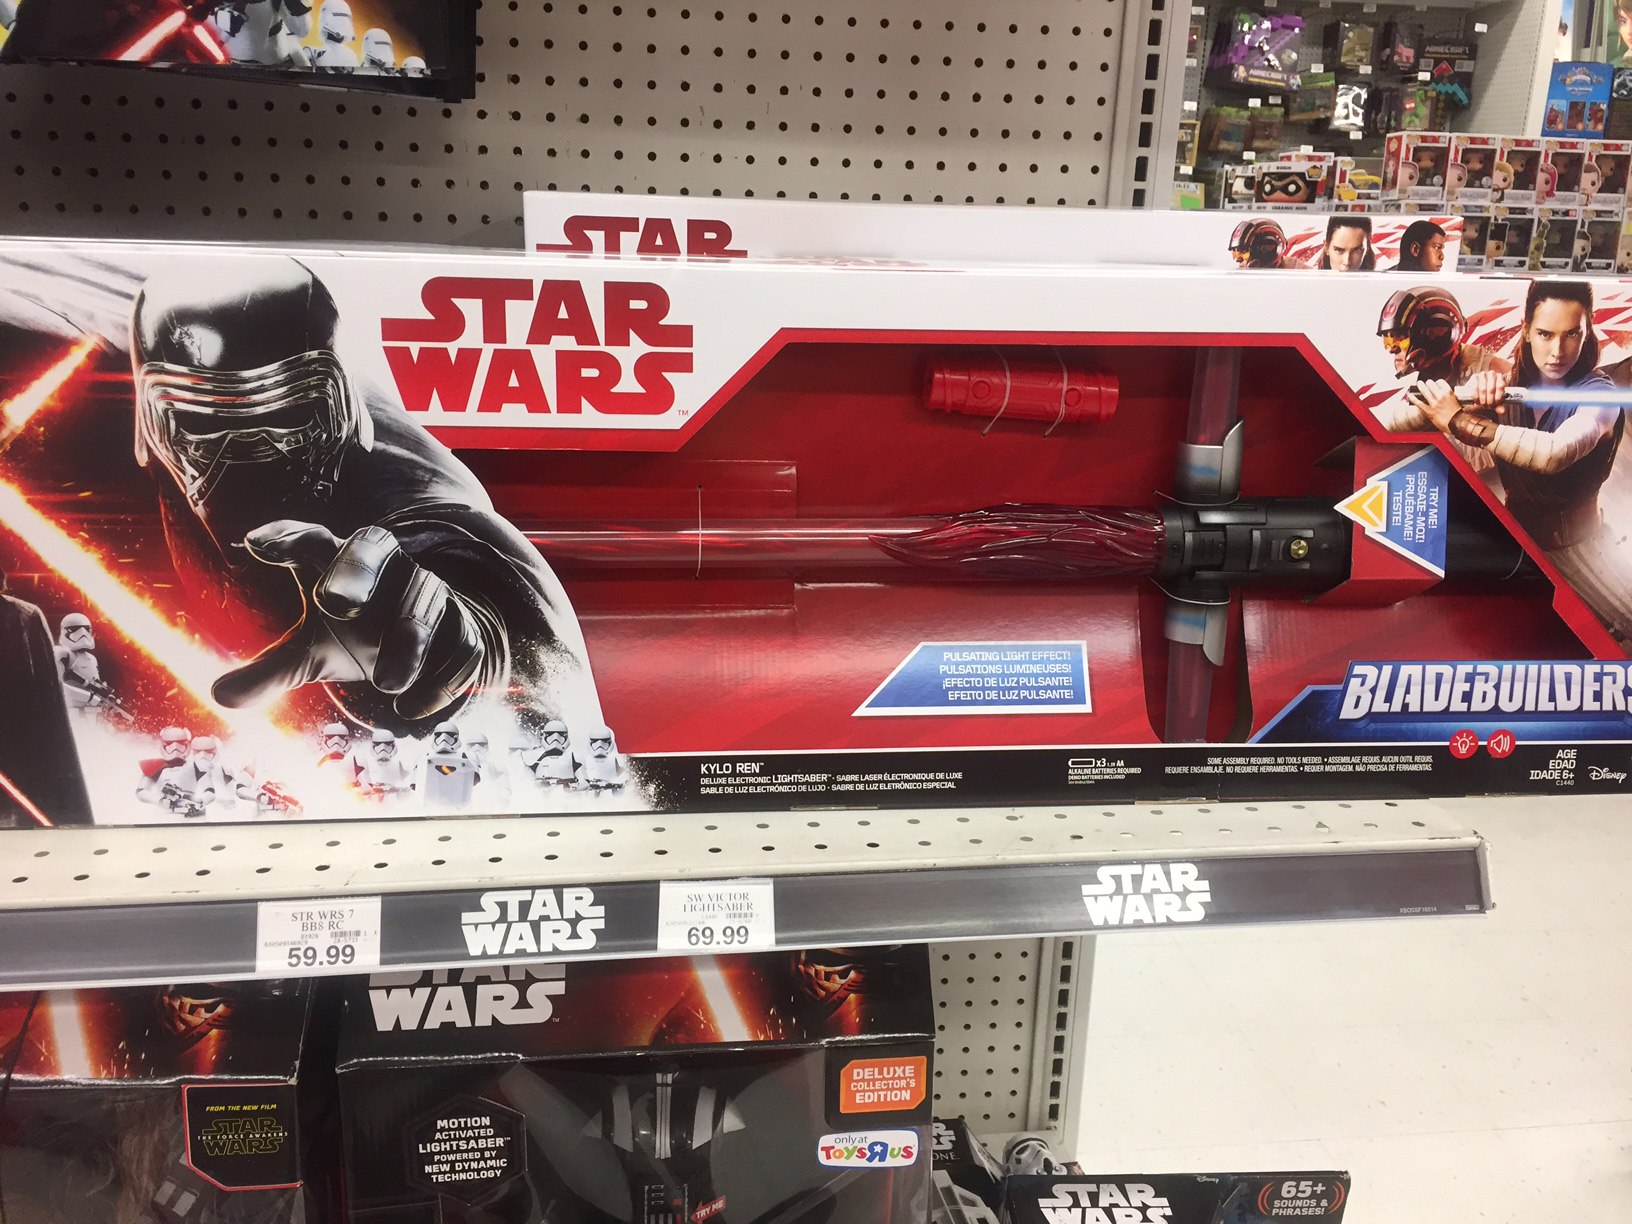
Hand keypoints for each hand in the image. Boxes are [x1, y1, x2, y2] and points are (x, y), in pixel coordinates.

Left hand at [213, 520, 486, 720]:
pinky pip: (462, 648)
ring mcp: (428, 595)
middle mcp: (388, 568)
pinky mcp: (464, 629)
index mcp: (344, 565)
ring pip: (421, 606)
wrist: (440, 639)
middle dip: (353, 572)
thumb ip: (271, 671)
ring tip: (385, 685)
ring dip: (406, 643)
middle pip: (372, 549)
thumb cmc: (363, 635)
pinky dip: (440, 680)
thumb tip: (219, 696)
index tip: (256, 544)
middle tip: (331, 602)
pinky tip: (411, 709)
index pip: (314, 541)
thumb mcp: (313, 653)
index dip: (288, 539)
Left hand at [1409, 378, 1464, 433]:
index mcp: (1449, 393)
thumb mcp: (1456, 400)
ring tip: (1419, 383)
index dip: (1437, 382)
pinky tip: (1409, 395)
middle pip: (1431, 385)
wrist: (1457, 423)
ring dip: (1421, 386)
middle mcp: (1441, 396)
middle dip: (1428, 383)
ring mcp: (1434, 404)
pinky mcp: (1429, 411)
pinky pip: (1419, 403)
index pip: (1440, 382)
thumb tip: (1444, 392)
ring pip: (1425, 391)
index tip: (1436, 383)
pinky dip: (1413, 398)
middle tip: (1427, 382)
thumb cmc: (1458, 414)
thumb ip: (1449, 396)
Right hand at [1460, 369, 1509, 411]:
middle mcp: (1492, 374)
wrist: (1476, 392)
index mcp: (1500, 377)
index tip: (1495, 404)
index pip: (1500, 386)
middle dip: (1489, 399)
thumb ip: (1499, 406)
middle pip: (1491, 388)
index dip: (1498, 396)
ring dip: (1482, 399)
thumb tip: (1502, 411)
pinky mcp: (1474, 377)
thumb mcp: (1494, 400)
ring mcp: (1482, 374)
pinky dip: (1476, 396)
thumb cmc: (1487, 395)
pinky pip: (1475, 388)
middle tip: (1488, 406)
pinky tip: (1476, 401)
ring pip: (1483, 389)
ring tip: (1482, 404)